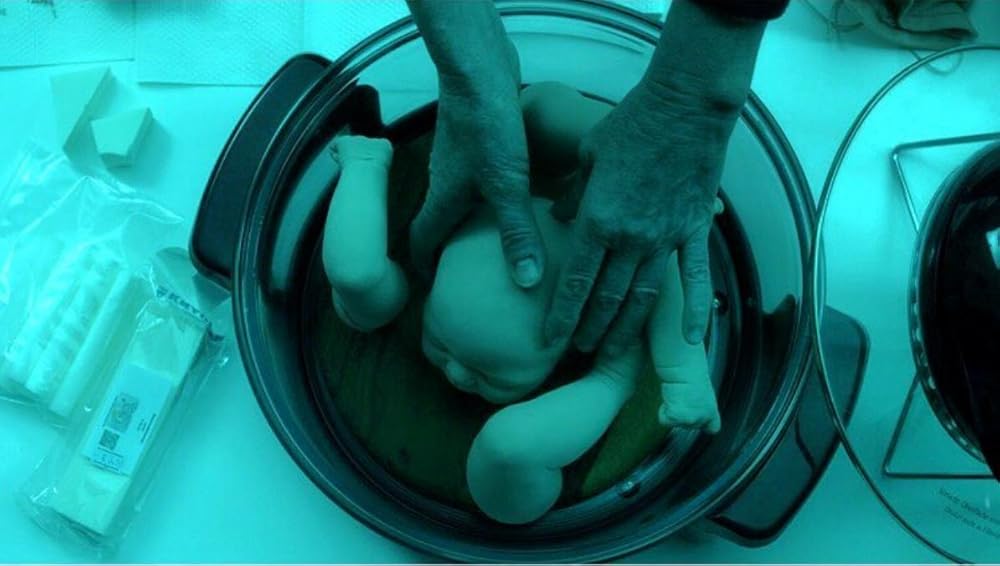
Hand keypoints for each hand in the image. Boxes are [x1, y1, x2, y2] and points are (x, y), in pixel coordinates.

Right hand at [409, 49, 546, 288]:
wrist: (478, 68)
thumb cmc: (487, 127)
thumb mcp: (507, 186)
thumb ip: (516, 232)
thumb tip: (526, 281)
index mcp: (442, 200)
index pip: (421, 242)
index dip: (425, 268)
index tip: (437, 289)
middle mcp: (443, 183)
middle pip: (440, 224)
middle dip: (451, 250)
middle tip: (473, 273)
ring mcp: (457, 160)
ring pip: (459, 201)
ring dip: (472, 223)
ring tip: (497, 241)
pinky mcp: (474, 141)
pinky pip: (476, 180)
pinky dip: (488, 196)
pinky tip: (516, 196)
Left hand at [544, 79, 738, 353]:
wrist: (684, 107)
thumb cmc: (631, 124)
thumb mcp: (588, 156)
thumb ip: (574, 195)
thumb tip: (561, 218)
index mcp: (598, 220)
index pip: (575, 281)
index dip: (561, 315)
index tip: (549, 340)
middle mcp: (630, 238)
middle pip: (607, 297)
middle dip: (590, 329)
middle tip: (577, 352)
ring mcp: (666, 238)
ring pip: (643, 296)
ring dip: (626, 328)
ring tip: (612, 353)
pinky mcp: (693, 230)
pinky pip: (694, 278)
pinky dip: (693, 309)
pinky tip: (690, 338)